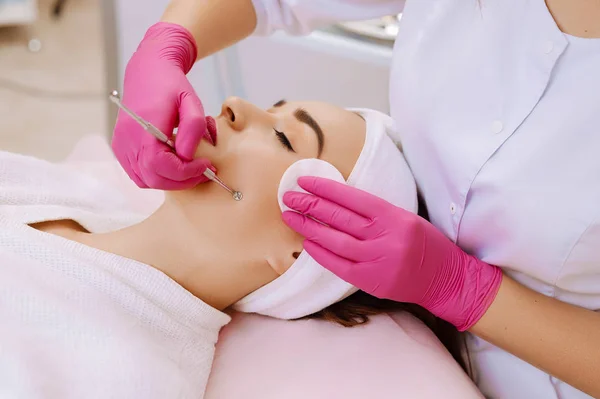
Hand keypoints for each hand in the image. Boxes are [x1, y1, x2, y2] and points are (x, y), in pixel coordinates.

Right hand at [112, 22, 212, 189]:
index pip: (160, 165)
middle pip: (154, 178)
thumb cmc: (172, 86)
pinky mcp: (120, 147)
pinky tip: (173, 164)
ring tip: (189, 168)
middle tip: (204, 172)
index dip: (186, 172)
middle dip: (182, 180)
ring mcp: (121, 145)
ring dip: (170, 180)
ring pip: (145, 180)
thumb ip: (193, 127)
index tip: (206, 166)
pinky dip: (157, 176)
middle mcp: (127, 139)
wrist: (148, 71)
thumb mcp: (191, 101)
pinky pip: (138, 174)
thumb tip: (187, 156)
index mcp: (143, 127)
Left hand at [282, 176, 502, 330]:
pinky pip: (339, 265)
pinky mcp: (371, 280)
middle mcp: (384, 237)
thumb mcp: (406, 218)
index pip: (352, 197)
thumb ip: (376, 212)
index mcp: (394, 216)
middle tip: (288, 197)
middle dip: (310, 205)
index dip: (325, 188)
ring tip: (291, 217)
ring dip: (309, 227)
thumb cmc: (425, 244)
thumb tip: (338, 201)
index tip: (305, 181)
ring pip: (335, 240)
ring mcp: (377, 260)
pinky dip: (321, 254)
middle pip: (339, 217)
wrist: (446, 279)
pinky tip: (306, 243)